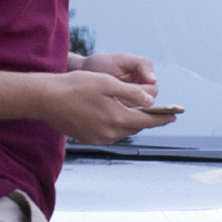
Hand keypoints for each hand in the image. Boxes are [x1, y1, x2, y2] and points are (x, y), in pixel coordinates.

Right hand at [48, 54, 172, 143]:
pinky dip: (116, 124)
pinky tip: (112, 114)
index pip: (147, 120)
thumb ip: (130, 92)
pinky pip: (109, 133)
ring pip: (122, 130)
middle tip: (155, 110)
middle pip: (135, 126)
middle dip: (146, 118)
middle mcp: (110, 133)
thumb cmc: (76, 86)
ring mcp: (98, 138)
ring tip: (134, 110)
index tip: (174, 116)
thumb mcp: (106, 83)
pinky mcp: (88, 138)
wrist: (46, 99)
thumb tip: (150, 101)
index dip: (162, 118)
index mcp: (117, 118)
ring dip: (129, 121)